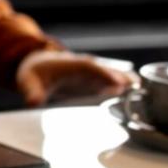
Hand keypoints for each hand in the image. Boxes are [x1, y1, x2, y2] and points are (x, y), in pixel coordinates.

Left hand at [16, 50, 133, 105]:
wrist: (38, 65)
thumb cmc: (34, 73)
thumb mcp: (28, 82)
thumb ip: (32, 92)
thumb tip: (33, 102)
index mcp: (69, 65)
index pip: (89, 68)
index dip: (104, 75)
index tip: (117, 83)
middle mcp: (84, 67)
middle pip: (104, 70)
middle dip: (119, 77)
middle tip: (134, 86)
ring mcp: (91, 73)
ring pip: (110, 74)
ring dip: (124, 79)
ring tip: (139, 87)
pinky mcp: (95, 80)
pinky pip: (110, 80)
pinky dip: (122, 84)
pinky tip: (135, 90)